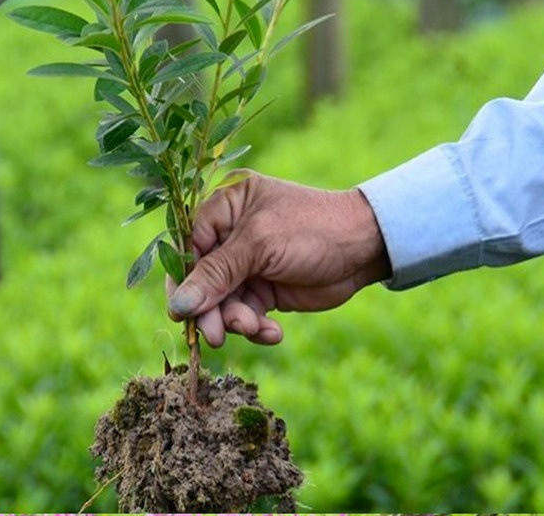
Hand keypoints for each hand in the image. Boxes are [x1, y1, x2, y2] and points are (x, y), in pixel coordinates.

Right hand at [166, 171, 390, 346]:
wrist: (366, 248)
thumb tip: (177, 306)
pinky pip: (245, 314)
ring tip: (256, 329)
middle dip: (210, 308)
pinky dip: (255, 327)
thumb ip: (216, 275)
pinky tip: (273, 332)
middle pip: (202, 279)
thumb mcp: (259, 245)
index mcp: (223, 206)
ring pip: (222, 301)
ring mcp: (246, 263)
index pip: (187, 244)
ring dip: (235, 321)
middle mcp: (230, 234)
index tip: (182, 311)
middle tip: (217, 337)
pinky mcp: (263, 289)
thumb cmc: (311, 228)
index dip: (183, 279)